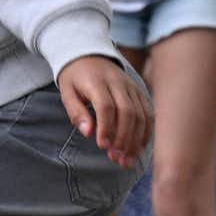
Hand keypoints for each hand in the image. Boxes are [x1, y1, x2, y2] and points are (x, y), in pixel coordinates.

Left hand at [57, 53, 148, 168]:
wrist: (90, 54)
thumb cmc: (75, 78)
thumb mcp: (67, 92)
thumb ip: (76, 112)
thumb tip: (88, 133)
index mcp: (97, 82)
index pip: (106, 106)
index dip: (106, 127)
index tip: (103, 146)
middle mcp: (118, 83)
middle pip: (127, 112)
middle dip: (123, 138)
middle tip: (116, 158)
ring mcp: (132, 87)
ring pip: (141, 115)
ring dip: (136, 140)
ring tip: (127, 160)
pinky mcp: (139, 92)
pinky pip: (148, 113)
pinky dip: (145, 133)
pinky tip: (138, 149)